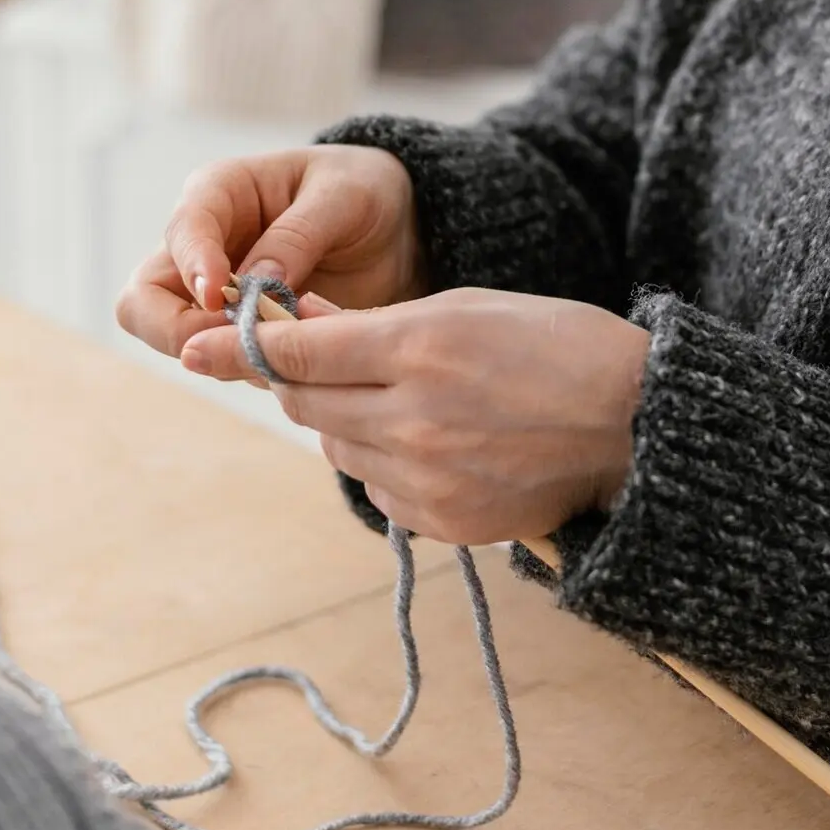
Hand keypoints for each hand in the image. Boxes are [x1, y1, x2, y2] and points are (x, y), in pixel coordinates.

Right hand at [115, 146, 427, 362]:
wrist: (394, 229)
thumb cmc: (363, 192)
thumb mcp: (345, 196)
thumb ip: (298, 234)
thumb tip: (255, 285)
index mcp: (218, 193)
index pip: (182, 231)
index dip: (194, 265)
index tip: (220, 295)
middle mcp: (201, 247)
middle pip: (143, 302)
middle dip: (179, 329)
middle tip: (242, 337)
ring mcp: (212, 297)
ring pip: (175, 341)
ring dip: (221, 354)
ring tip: (286, 348)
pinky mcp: (237, 333)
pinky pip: (223, 362)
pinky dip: (251, 367)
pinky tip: (297, 363)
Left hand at [180, 287, 649, 544]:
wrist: (636, 426)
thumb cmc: (559, 346)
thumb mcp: (468, 307)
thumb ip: (377, 323)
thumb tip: (297, 323)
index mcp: (421, 347)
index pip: (300, 351)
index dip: (242, 345)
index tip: (193, 344)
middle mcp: (414, 418)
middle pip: (306, 403)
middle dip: (301, 378)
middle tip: (318, 359)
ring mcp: (428, 478)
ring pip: (337, 446)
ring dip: (347, 420)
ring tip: (408, 397)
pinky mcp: (444, 523)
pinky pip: (378, 489)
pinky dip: (385, 463)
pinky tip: (438, 441)